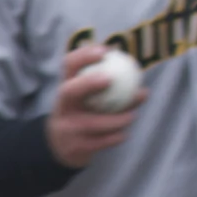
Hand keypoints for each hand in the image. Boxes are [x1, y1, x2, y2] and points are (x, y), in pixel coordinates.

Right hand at [46, 44, 146, 168]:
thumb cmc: (82, 112)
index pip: (69, 65)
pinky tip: (125, 134)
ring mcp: (67, 127)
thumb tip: (138, 71)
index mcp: (66, 88)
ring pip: (91, 122)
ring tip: (132, 115)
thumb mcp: (85, 96)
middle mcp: (63, 106)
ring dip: (116, 119)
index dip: (84, 55)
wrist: (59, 146)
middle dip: (88, 83)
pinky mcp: (75, 147)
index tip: (105, 50)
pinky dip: (114, 138)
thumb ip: (106, 82)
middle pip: (70, 91)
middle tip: (110, 79)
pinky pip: (99, 142)